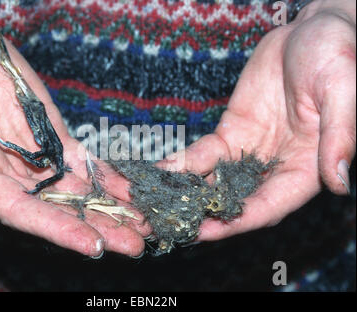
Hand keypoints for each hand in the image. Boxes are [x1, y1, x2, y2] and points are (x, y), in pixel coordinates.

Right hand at [0, 11, 149, 256]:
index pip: (19, 211)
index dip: (55, 230)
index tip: (92, 246)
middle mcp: (8, 173)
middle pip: (58, 210)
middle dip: (97, 227)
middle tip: (137, 244)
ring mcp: (34, 156)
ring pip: (76, 191)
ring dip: (112, 208)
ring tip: (146, 223)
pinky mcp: (52, 135)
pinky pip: (83, 162)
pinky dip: (109, 178)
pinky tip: (134, 190)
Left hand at [159, 0, 355, 239]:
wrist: (310, 32)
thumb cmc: (336, 56)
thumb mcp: (341, 91)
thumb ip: (339, 136)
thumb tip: (338, 182)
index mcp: (305, 169)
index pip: (268, 206)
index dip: (236, 221)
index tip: (202, 232)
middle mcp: (275, 167)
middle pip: (235, 201)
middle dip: (200, 215)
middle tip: (162, 224)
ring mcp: (250, 151)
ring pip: (214, 181)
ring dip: (184, 194)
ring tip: (151, 205)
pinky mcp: (232, 132)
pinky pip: (205, 154)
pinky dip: (183, 164)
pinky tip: (159, 172)